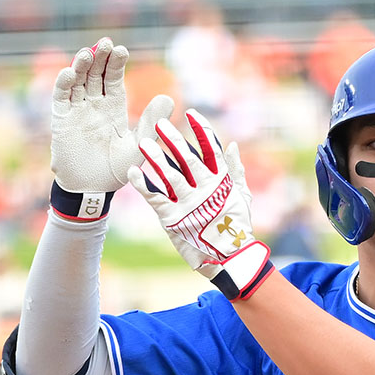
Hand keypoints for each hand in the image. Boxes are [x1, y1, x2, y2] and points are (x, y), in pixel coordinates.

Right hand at [50, 36, 171, 195]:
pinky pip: (61, 97)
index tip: (122, 49)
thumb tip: (169, 98)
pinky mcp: (61, 119)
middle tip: (106, 43)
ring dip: (81, 65)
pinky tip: (69, 72)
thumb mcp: (139, 145)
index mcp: (114, 109)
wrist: (93, 190)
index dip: (116, 64)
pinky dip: (63, 84)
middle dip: (100, 58)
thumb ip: (151, 123)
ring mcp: (77, 110)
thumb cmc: (118, 170)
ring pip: (77, 81)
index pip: (114, 79)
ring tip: (88, 53)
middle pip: (95, 74)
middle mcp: (95, 105)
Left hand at [128, 109, 274, 301]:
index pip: (212, 151)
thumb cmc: (236, 227)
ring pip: (169, 176)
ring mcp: (189, 205)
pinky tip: (133, 171)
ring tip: (143, 142)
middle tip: (160, 123)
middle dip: (174, 140)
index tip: (191, 114)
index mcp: (222, 183)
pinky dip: (142, 184)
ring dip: (155, 158)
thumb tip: (232, 144)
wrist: (229, 259)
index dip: (202, 131)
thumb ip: (236, 170)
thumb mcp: (241, 197)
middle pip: (188, 160)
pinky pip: (154, 198)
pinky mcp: (173, 219)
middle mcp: (206, 191)